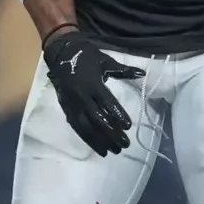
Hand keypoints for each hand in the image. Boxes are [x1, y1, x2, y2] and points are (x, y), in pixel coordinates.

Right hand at [43, 29, 142, 155]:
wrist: (60, 52)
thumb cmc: (86, 56)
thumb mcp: (105, 61)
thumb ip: (124, 70)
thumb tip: (143, 73)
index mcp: (93, 85)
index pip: (107, 104)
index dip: (118, 115)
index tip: (128, 127)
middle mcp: (82, 97)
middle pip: (98, 120)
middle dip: (112, 134)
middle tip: (125, 145)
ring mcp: (73, 105)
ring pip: (86, 128)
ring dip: (100, 141)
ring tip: (113, 151)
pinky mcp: (66, 109)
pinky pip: (77, 127)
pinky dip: (87, 139)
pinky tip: (97, 147)